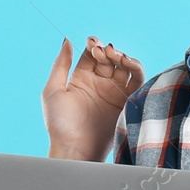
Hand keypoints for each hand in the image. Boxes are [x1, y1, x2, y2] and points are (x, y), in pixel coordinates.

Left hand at [43, 35, 143, 161]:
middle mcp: (98, 84)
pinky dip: (136, 68)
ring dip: (121, 56)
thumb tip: (67, 40)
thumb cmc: (60, 124)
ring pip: (123, 66)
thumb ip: (61, 65)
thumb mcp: (53, 91)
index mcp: (80, 79)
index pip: (90, 55)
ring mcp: (113, 92)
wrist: (76, 149)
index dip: (93, 45)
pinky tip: (128, 63)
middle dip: (107, 50)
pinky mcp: (127, 101)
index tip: (92, 44)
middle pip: (108, 58)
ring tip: (115, 56)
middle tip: (102, 52)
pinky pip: (136, 80)